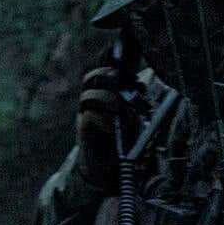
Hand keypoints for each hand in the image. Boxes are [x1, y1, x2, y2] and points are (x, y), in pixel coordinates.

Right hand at [76, 65, 142, 187]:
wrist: (111, 168)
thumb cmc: (122, 140)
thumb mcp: (133, 115)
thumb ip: (133, 101)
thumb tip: (138, 86)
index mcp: (103, 94)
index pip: (102, 71)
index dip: (109, 60)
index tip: (124, 56)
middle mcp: (92, 103)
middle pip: (90, 78)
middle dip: (105, 74)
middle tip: (119, 77)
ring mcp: (85, 116)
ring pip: (88, 97)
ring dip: (107, 99)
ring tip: (119, 108)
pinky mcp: (84, 133)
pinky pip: (88, 118)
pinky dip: (103, 120)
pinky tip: (113, 126)